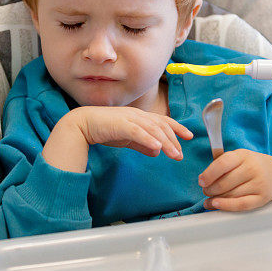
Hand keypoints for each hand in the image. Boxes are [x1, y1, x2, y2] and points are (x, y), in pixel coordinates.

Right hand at [43, 106, 192, 172]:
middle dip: (174, 140)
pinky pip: (138, 132)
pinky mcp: (120, 125)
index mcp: (140, 117)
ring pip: (153, 129)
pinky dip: (149, 139)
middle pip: (161, 126)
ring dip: (166, 142)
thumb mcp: (127, 138)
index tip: (189, 136)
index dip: (177, 127)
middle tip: (180, 155)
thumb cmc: (104, 129)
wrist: (82, 124)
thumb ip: (142, 144)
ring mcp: (129, 119)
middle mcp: (137, 115)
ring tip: (174, 154)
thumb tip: (157, 151)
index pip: (163, 121)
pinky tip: (157, 147)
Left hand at [197, 149, 271, 210]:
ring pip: (231, 195)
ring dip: (215, 200)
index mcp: (243, 155)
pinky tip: (216, 205)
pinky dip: (226, 206)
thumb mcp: (238, 158)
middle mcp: (252, 168)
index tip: (201, 181)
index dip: (209, 174)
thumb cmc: (250, 166)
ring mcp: (259, 183)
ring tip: (209, 200)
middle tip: (206, 191)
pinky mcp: (262, 197)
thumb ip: (221, 165)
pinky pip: (241, 204)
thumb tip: (203, 180)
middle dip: (210, 189)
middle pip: (224, 183)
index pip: (223, 164)